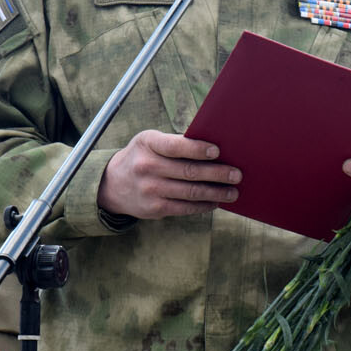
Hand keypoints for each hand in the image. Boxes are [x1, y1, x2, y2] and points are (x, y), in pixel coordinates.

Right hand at [98, 130, 240, 218]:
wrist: (113, 184)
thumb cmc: (144, 156)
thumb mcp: (151, 142)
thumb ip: (176, 143)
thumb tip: (216, 150)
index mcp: (148, 144)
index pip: (175, 146)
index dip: (197, 149)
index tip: (217, 151)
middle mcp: (146, 166)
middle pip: (188, 171)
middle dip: (217, 174)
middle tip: (236, 175)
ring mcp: (149, 189)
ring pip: (190, 192)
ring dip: (216, 193)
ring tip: (233, 192)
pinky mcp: (154, 208)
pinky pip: (185, 208)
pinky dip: (204, 205)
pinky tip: (216, 201)